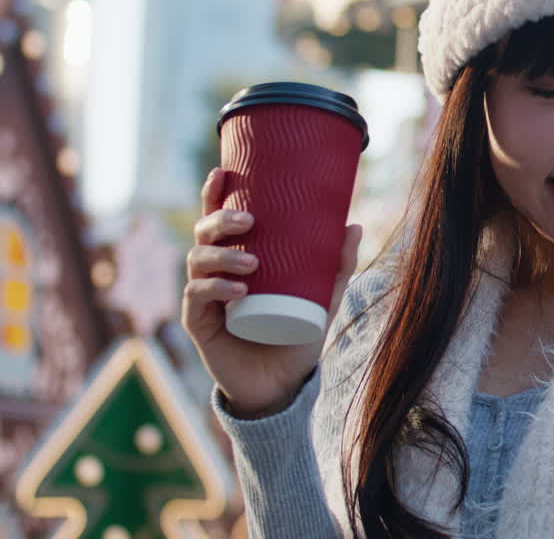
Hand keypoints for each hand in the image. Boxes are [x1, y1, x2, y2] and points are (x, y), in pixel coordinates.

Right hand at [182, 167, 361, 417]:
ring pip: (197, 262)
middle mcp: (214, 272)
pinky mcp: (199, 324)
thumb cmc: (296, 334)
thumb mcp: (323, 298)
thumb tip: (354, 224)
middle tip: (248, 222)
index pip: (218, 220)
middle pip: (204, 235)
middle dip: (219, 221)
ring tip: (252, 263)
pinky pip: (197, 299)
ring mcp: (203, 297)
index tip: (222, 171)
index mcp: (237, 257)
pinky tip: (237, 290)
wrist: (281, 384)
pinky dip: (216, 290)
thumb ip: (338, 265)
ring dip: (222, 257)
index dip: (214, 194)